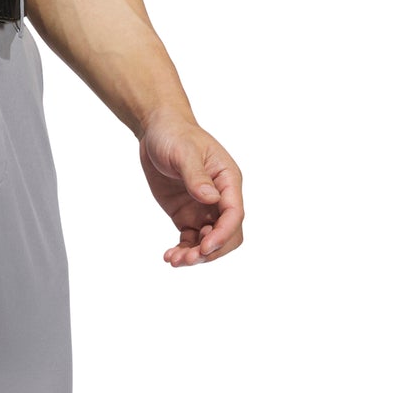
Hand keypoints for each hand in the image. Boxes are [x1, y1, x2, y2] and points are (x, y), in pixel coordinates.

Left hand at [139, 118, 244, 266]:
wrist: (158, 132)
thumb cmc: (175, 135)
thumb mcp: (184, 153)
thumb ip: (197, 177)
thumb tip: (211, 199)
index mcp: (228, 180)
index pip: (234, 214)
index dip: (222, 234)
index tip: (204, 248)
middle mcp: (221, 198)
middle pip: (227, 235)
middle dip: (210, 251)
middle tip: (186, 259)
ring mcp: (204, 209)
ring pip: (208, 242)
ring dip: (194, 255)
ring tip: (173, 260)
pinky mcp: (187, 215)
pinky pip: (191, 240)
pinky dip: (183, 251)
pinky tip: (168, 256)